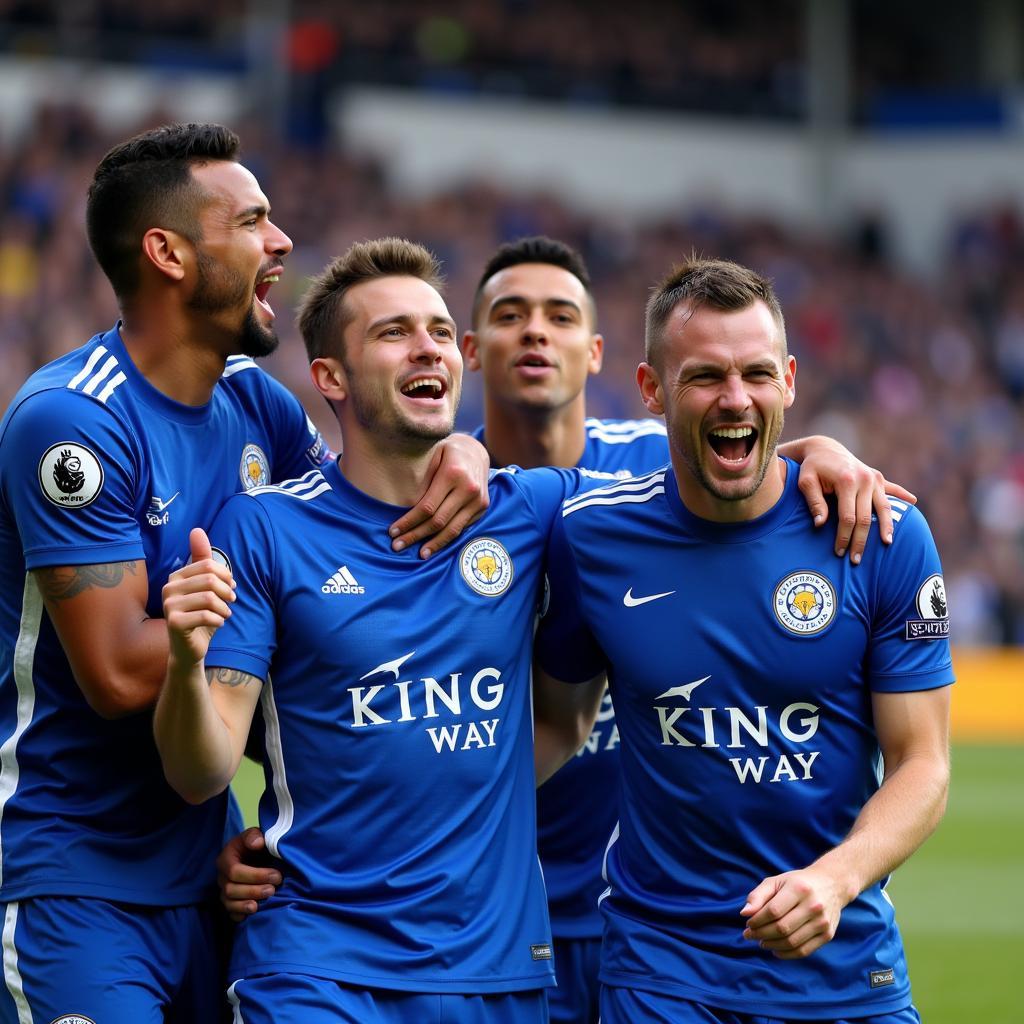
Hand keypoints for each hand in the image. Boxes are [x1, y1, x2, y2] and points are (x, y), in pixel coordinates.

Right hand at [162, 528, 234, 664]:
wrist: (190, 648)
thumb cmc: (201, 615)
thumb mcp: (205, 586)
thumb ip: (202, 560)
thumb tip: (196, 530)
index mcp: (176, 576)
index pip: (208, 565)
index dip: (226, 576)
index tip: (231, 587)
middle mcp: (168, 588)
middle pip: (209, 580)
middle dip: (227, 591)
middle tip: (231, 601)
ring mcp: (169, 606)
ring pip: (209, 598)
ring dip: (225, 607)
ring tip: (225, 613)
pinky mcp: (174, 623)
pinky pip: (207, 615)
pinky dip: (220, 620)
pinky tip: (218, 623)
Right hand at [216, 826, 280, 921]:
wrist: (256, 855)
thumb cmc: (256, 844)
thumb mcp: (254, 834)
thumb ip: (254, 836)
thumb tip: (257, 843)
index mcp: (226, 858)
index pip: (235, 871)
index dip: (256, 875)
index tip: (276, 876)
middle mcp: (222, 876)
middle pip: (231, 889)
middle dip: (253, 891)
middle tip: (273, 889)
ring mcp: (225, 891)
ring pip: (229, 903)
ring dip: (246, 905)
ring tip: (262, 904)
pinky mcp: (230, 902)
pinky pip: (231, 913)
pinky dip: (240, 915)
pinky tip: (252, 914)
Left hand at [388, 433, 489, 557]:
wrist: (475, 450)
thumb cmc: (445, 452)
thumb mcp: (431, 453)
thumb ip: (420, 474)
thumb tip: (395, 499)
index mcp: (453, 473)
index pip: (427, 506)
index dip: (408, 522)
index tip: (393, 530)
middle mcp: (468, 489)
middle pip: (438, 521)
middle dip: (415, 535)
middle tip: (397, 546)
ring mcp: (478, 500)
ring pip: (452, 530)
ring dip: (433, 544)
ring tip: (418, 554)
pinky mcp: (482, 507)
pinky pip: (462, 528)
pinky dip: (447, 539)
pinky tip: (434, 546)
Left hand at [740, 867, 847, 958]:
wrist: (831, 884)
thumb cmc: (797, 883)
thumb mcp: (776, 881)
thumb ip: (758, 896)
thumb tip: (745, 914)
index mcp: (799, 888)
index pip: (773, 911)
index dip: (757, 920)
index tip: (748, 924)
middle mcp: (813, 906)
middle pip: (782, 928)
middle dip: (761, 934)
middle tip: (749, 935)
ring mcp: (822, 922)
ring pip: (792, 942)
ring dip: (772, 945)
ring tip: (761, 942)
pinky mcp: (827, 935)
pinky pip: (804, 951)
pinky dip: (786, 954)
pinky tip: (775, 949)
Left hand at [794, 438, 916, 562]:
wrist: (825, 449)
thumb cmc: (812, 468)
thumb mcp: (805, 482)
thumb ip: (814, 502)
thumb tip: (820, 524)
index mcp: (846, 481)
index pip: (848, 517)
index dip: (844, 537)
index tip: (839, 552)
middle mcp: (864, 479)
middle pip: (866, 518)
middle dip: (861, 540)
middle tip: (856, 559)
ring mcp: (874, 478)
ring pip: (884, 508)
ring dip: (886, 528)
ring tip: (888, 545)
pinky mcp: (878, 477)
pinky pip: (893, 490)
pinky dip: (903, 497)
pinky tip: (913, 504)